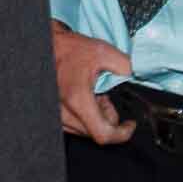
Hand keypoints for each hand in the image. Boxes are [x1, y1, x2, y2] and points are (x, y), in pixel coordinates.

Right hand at [52, 20, 135, 144]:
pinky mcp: (53, 116)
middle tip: (105, 95)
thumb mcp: (102, 52)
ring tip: (93, 94)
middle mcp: (63, 113)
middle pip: (96, 132)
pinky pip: (74, 126)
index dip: (121, 134)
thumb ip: (125, 66)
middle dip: (107, 116)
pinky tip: (82, 98)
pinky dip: (83, 115)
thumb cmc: (68, 49)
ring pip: (85, 130)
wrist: (44, 46)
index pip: (103, 134)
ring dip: (95, 116)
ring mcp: (56, 116)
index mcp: (77, 99)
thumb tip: (138, 78)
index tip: (129, 125)